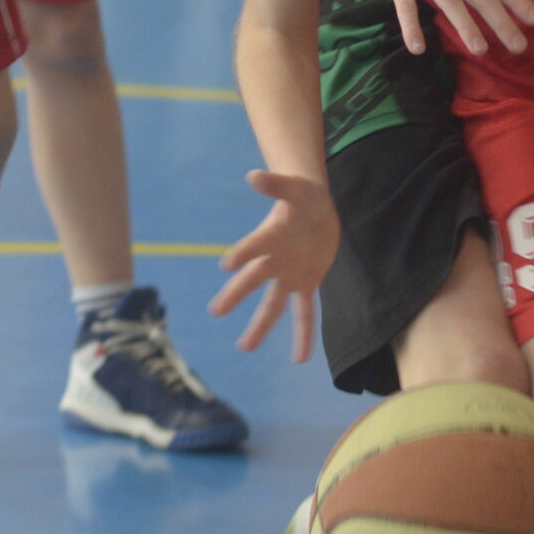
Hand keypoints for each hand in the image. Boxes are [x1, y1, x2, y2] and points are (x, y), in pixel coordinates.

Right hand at [207, 169, 338, 363]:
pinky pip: (305, 313)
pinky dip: (303, 334)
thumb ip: (276, 184)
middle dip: (237, 294)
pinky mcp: (306, 284)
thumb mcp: (297, 188)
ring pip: (273, 305)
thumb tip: (254, 175)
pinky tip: (301, 358)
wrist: (317, 209)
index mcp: (269, 237)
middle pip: (253, 279)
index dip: (243, 253)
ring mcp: (288, 275)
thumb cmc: (303, 196)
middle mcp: (274, 260)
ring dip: (260, 325)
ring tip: (244, 347)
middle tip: (216, 310)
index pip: (253, 246)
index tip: (227, 264)